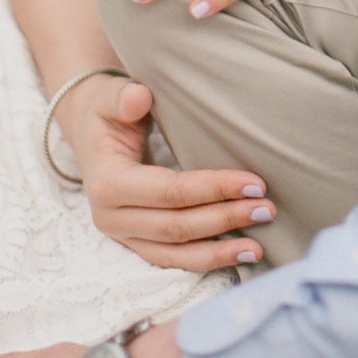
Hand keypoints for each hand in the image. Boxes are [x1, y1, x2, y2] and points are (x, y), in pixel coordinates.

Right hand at [58, 73, 274, 269]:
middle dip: (225, 219)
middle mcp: (111, 217)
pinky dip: (204, 261)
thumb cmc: (108, 112)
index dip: (214, 189)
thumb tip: (138, 96)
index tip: (254, 183)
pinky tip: (237, 257)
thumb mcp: (110, 98)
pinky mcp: (134, 242)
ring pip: (175, 252)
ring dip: (218, 251)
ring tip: (258, 247)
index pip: (170, 191)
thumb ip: (123, 97)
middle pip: (176, 226)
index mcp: (108, 183)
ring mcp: (122, 235)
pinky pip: (171, 259)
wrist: (90, 132)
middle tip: (267, 209)